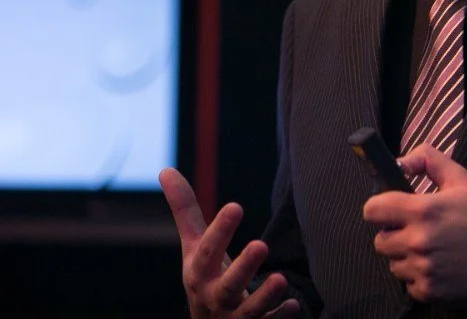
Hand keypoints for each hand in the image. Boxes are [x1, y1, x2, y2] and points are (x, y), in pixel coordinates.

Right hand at [159, 168, 300, 318]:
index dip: (220, 231)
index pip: (208, 251)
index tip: (236, 206)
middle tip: (261, 245)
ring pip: (249, 312)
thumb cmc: (204, 278)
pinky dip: (278, 317)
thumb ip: (185, 211)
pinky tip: (294, 306)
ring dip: (264, 297)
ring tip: (281, 279)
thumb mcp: (194, 247)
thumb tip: (165, 170)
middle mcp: (214, 298)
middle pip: (227, 285)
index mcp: (199, 273)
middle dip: (243, 268)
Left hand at [362, 145, 466, 304]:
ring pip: (393, 264)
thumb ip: (427, 160)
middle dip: (393, 233)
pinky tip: (437, 265)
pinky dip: (418, 277)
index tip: (390, 209)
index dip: (379, 207)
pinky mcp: (431, 292)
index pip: (372, 211)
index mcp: (422, 210)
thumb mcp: (460, 177)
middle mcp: (418, 241)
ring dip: (405, 256)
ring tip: (430, 247)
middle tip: (415, 229)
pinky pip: (408, 285)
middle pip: (379, 240)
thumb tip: (400, 162)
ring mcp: (424, 270)